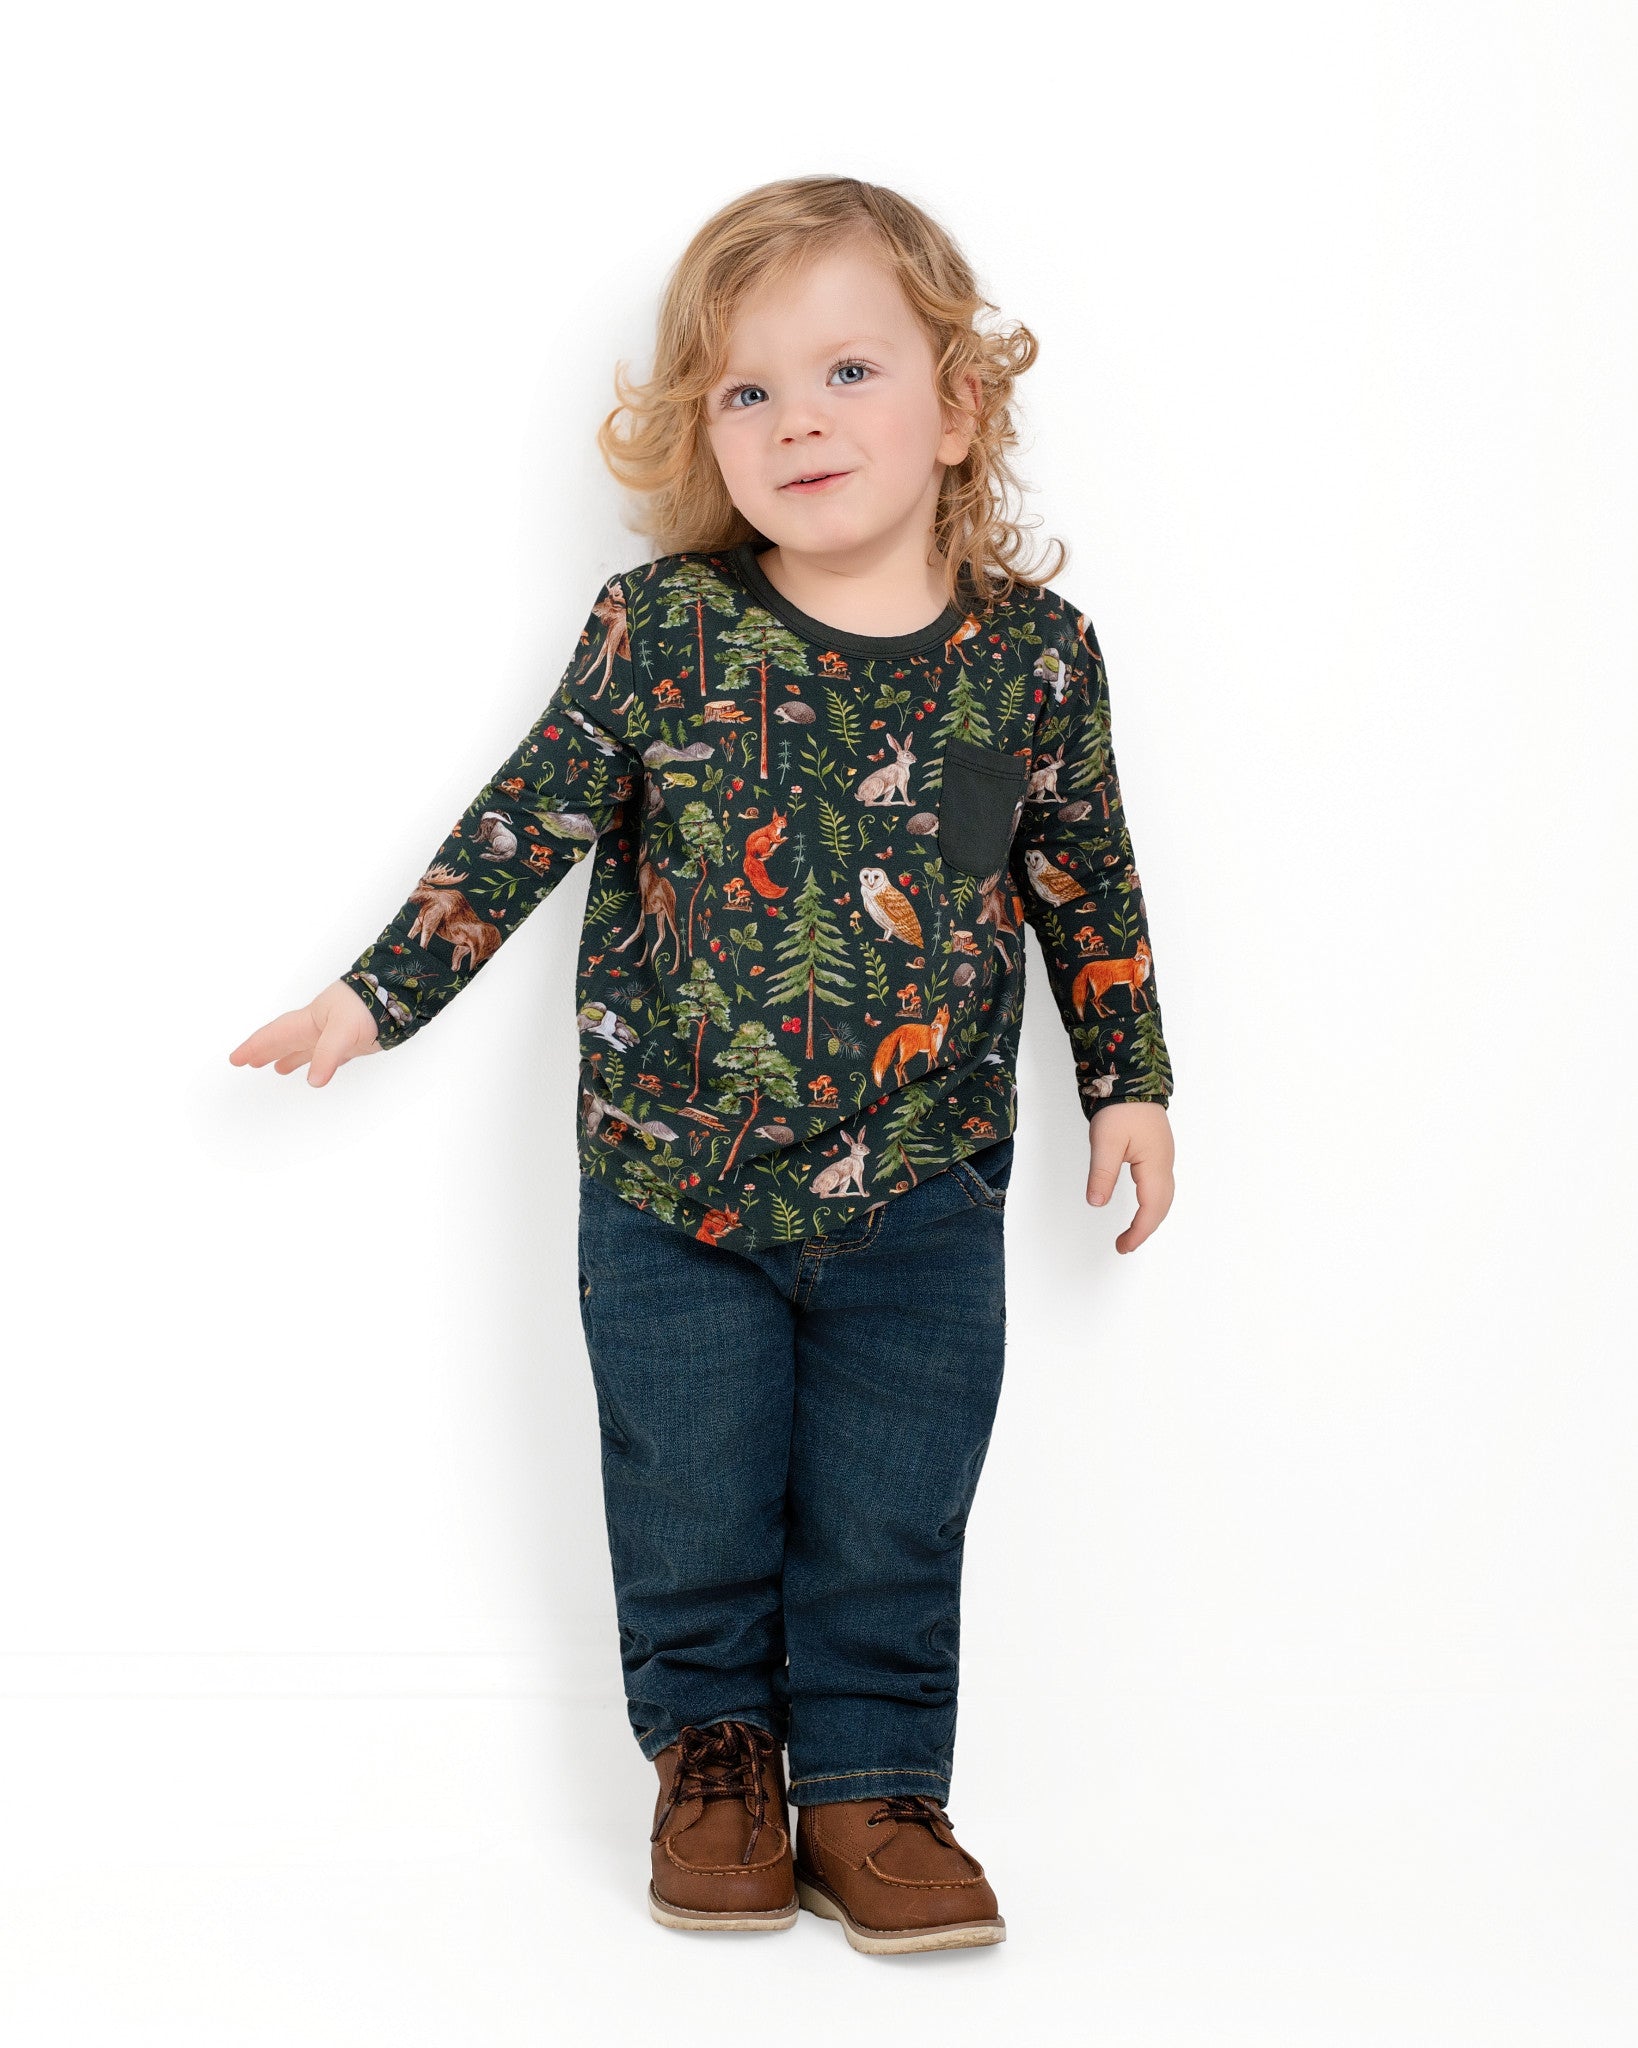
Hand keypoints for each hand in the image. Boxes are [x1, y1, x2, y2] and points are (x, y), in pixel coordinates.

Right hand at [229, 979, 379, 1087]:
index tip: (236, 1059)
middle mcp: (318, 1025)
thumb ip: (326, 1055)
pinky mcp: (352, 1040)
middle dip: (266, 1051)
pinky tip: (316, 1068)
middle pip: (285, 1040)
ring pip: (305, 1047)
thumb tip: (313, 1080)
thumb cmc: (367, 1004)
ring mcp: (335, 1033)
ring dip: (289, 1057)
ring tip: (276, 1068)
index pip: (275, 1034)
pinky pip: (326, 1054)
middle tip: (247, 1062)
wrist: (399, 994)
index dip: (255, 1046)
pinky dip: (316, 1061)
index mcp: (310, 1019)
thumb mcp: (342, 1029)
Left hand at [1086, 1102, 1173, 1252]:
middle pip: (1162, 1207)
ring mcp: (1163, 1158)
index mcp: (1155, 1165)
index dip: (1139, 1231)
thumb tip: (1097, 1203)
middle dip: (1145, 1229)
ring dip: (1150, 1217)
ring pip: (1163, 1197)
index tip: (1123, 1246)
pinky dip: (1152, 1203)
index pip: (1151, 1209)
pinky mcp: (1158, 1152)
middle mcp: (1164, 1164)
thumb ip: (1102, 1174)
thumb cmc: (1120, 1107)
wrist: (1132, 1079)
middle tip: (1125, 1244)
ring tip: (1132, 1232)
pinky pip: (1160, 1186)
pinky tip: (1142, 1206)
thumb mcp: (1105, 1142)